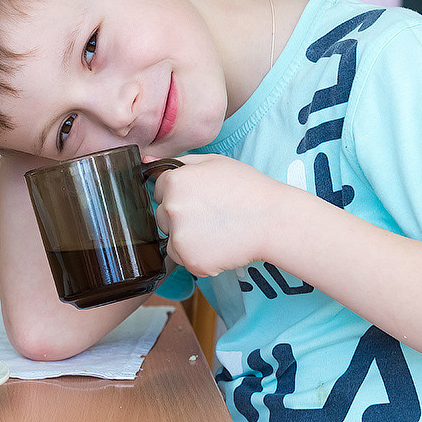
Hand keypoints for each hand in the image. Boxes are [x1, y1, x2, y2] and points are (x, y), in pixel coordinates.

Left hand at [150, 153, 283, 276]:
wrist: (274, 220)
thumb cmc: (247, 188)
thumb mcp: (215, 162)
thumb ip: (180, 162)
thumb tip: (147, 160)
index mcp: (174, 182)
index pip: (159, 190)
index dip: (182, 193)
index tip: (201, 197)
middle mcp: (171, 209)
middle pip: (162, 217)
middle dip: (181, 217)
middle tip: (212, 215)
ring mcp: (179, 237)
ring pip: (172, 240)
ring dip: (188, 239)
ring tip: (217, 230)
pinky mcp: (191, 261)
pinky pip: (185, 259)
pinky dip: (199, 256)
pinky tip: (220, 245)